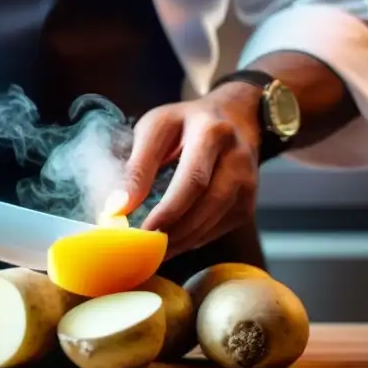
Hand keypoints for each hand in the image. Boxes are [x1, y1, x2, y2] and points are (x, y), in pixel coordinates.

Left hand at [119, 83, 261, 258]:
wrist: (236, 117)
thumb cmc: (185, 123)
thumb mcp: (156, 127)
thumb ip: (138, 165)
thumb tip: (118, 207)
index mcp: (211, 131)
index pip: (192, 178)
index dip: (168, 209)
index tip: (140, 230)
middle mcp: (236, 155)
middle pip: (207, 202)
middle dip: (173, 229)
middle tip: (143, 247)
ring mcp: (247, 180)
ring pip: (213, 220)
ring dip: (181, 240)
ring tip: (152, 250)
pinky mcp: (249, 201)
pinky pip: (219, 228)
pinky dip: (193, 239)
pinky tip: (172, 241)